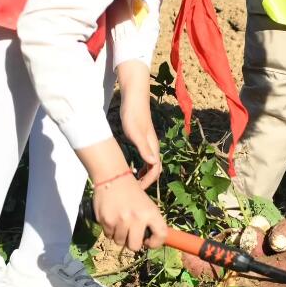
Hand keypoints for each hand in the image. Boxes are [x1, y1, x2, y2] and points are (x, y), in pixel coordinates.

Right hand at [92, 172, 167, 250]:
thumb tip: (150, 242)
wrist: (112, 178)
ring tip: (120, 221)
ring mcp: (121, 220)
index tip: (148, 242)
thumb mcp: (147, 205)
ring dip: (119, 235)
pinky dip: (110, 229)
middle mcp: (137, 218)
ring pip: (120, 242)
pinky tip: (112, 217)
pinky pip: (108, 235)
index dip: (156, 243)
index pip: (161, 235)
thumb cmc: (131, 193)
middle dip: (132, 243)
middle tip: (130, 234)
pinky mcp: (106, 221)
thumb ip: (150, 222)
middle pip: (135, 246)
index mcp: (151, 213)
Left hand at [117, 62, 161, 188]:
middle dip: (146, 181)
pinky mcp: (142, 139)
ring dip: (143, 174)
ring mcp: (148, 142)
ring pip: (149, 163)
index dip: (147, 181)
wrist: (134, 96)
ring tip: (133, 183)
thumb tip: (152, 163)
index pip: (154, 169)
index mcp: (152, 146)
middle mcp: (152, 146)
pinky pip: (144, 158)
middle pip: (153, 168)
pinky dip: (139, 166)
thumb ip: (143, 147)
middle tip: (134, 190)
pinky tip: (131, 169)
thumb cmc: (133, 113)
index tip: (138, 190)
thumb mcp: (134, 131)